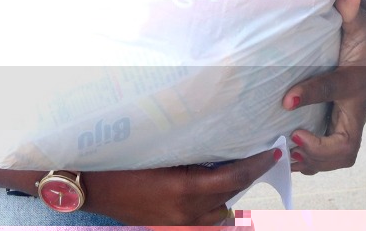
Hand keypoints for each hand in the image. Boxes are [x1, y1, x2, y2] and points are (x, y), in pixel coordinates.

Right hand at [80, 148, 279, 224]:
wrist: (93, 186)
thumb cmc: (123, 161)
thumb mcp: (161, 152)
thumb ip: (193, 153)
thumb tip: (221, 143)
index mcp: (185, 189)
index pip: (234, 177)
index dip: (255, 165)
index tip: (271, 153)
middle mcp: (187, 211)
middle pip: (230, 194)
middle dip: (244, 176)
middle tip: (253, 155)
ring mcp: (179, 223)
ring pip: (221, 213)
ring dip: (227, 194)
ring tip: (227, 173)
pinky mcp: (171, 227)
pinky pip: (204, 222)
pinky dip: (213, 208)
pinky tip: (210, 193)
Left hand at [283, 0, 365, 174]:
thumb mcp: (363, 19)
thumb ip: (351, 9)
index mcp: (357, 79)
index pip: (336, 88)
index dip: (312, 94)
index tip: (287, 99)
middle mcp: (355, 106)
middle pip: (345, 145)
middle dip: (317, 152)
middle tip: (288, 143)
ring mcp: (348, 119)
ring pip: (337, 155)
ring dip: (310, 161)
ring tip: (279, 157)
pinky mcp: (339, 123)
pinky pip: (328, 151)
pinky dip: (308, 159)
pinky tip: (282, 156)